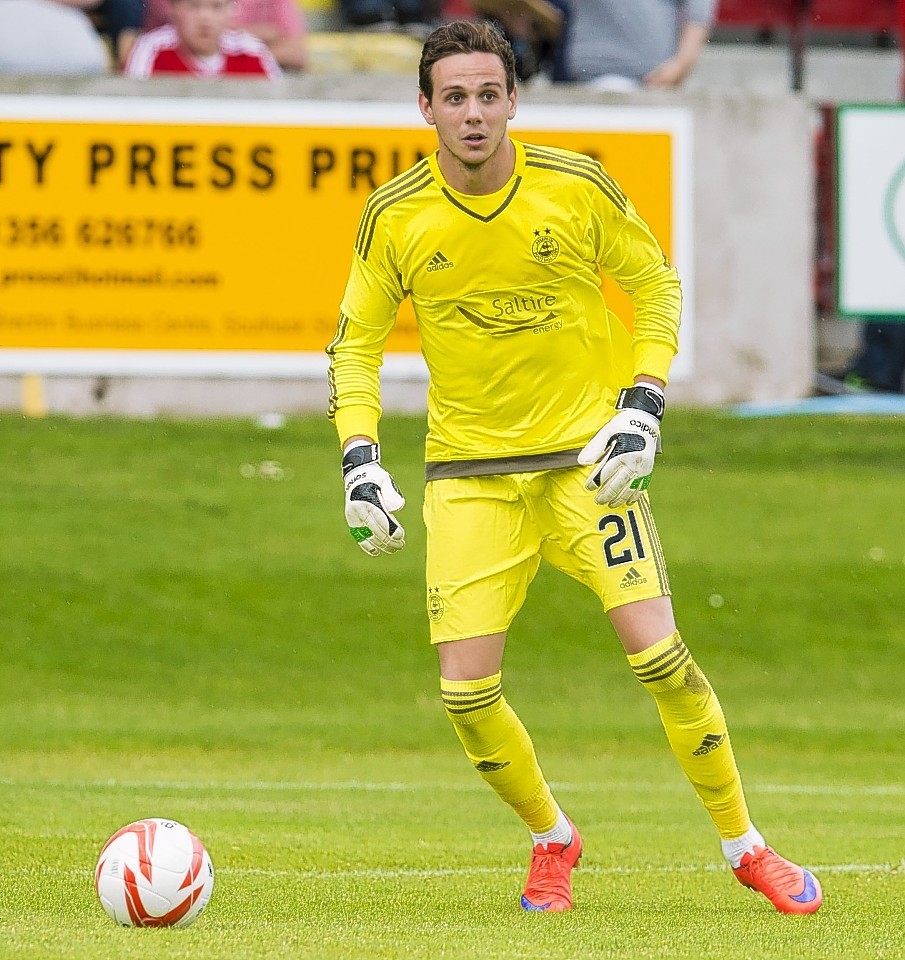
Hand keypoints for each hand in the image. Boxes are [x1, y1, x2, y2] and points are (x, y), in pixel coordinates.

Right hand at [342, 442, 404, 555]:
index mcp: (368, 499)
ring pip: (368, 536)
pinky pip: (359, 537)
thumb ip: (392, 494)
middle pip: (375, 531)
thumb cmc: (375, 478)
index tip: (401, 536)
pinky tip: (377, 552)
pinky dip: (367, 546)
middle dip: (389, 540)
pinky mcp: (351, 521)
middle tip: (401, 545)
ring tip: (394, 549)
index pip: (381, 519)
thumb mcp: (386, 480)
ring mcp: (353, 517)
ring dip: (381, 545)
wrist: (357, 474)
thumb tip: (396, 509)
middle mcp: (358, 509)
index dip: (391, 530)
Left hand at [577, 385, 664, 506]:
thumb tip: (582, 463)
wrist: (645, 421)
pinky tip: (627, 501)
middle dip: (606, 495)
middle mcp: (633, 463)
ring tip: (610, 504)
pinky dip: (634, 496)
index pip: (605, 473)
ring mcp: (642, 468)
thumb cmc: (622, 426)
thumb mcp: (606, 432)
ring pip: (629, 489)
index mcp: (621, 453)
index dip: (595, 482)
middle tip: (597, 501)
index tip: (588, 487)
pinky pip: (641, 487)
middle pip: (617, 484)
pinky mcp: (648, 470)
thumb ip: (594, 447)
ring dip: (619, 498)